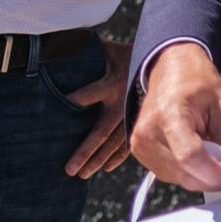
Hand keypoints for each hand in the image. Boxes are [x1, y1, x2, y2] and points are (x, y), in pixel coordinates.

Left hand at [63, 37, 134, 178]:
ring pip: (113, 143)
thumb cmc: (126, 53)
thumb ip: (87, 52)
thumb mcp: (107, 49)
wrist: (162, 58)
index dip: (72, 100)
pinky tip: (105, 168)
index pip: (87, 95)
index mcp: (111, 83)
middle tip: (69, 169)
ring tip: (82, 174)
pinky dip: (117, 157)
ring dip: (97, 159)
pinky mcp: (138, 120)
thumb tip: (59, 47)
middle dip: (84, 151)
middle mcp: (120, 103)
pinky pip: (127, 143)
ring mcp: (130, 115)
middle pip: (99, 132)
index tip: (58, 110)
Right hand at [130, 42, 220, 191]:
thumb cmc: (196, 81)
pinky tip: (192, 149)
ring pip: (177, 178)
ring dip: (198, 173)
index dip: (213, 172)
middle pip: (183, 173)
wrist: (170, 68)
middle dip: (210, 176)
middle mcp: (148, 131)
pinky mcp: (139, 152)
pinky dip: (186, 170)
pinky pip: (168, 174)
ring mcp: (140, 144)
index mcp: (170, 112)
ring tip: (206, 146)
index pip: (189, 156)